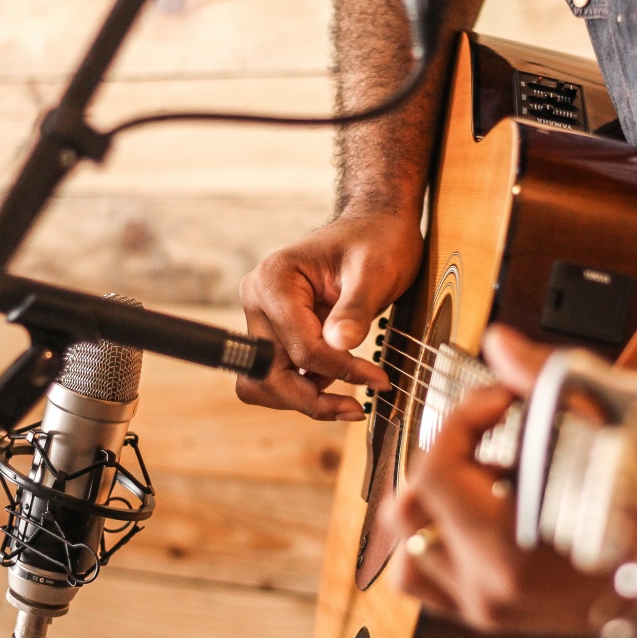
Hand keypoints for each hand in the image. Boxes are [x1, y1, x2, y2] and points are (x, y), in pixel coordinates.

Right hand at [236, 212, 422, 420]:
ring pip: (265, 383)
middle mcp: (258, 300)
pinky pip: (280, 375)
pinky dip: (307, 389)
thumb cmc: (377, 241)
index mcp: (274, 280)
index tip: (378, 379)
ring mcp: (262, 319)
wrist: (376, 228)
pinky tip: (343, 382)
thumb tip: (340, 344)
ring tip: (349, 403)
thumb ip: (356, 308)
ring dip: (303, 400)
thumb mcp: (375, 271)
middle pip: (268, 374)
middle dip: (310, 399)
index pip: (300, 347)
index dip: (340, 370)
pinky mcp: (275, 333)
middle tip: (355, 409)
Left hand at [378, 325, 609, 636]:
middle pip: (409, 512)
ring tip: (483, 480)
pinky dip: (447, 544)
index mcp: (509, 549)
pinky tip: (492, 512)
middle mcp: (492, 590)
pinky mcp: (509, 618)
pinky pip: (441, 584)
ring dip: (433, 509)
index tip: (501, 402)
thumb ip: (543, 378)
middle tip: (488, 438)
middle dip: (442, 458)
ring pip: (413, 556)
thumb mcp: (615, 424)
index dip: (462, 418)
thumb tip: (501, 344)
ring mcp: (497, 611)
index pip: (433, 470)